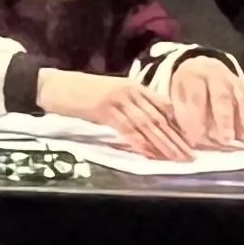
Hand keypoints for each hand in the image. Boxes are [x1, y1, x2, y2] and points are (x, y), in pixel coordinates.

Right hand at [40, 68, 192, 158]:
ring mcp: (117, 99)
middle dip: (175, 138)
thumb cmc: (79, 91)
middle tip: (189, 155)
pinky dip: (141, 143)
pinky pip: (128, 129)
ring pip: (147, 125)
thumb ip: (130, 105)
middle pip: (158, 118)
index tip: (189, 140)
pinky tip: (151, 154)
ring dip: (164, 144)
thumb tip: (148, 125)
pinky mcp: (104, 110)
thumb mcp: (110, 94)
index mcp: (133, 85)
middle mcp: (129, 91)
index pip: (162, 105)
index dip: (177, 124)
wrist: (54, 86)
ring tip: (177, 158)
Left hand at [160, 55, 243, 148]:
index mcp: (193, 77)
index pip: (196, 97)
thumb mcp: (178, 97)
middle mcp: (216, 76)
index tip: (198, 139)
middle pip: (222, 96)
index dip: (196, 118)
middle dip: (224, 119)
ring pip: (243, 100)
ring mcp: (236, 82)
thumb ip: (183, 115)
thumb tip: (193, 140)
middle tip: (226, 140)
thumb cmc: (188, 90)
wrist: (203, 67)